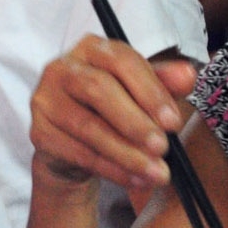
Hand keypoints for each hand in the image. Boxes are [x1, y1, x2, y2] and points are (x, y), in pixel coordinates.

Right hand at [29, 36, 195, 190]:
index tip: (173, 122)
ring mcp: (45, 100)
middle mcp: (61, 68)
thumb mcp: (142, 93)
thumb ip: (164, 82)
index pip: (121, 61)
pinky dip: (110, 168)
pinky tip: (134, 179)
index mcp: (91, 48)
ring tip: (155, 172)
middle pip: (98, 90)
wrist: (75, 143)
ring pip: (87, 126)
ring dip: (126, 153)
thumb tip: (188, 74)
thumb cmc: (112, 109)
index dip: (150, 91)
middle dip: (135, 122)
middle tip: (162, 148)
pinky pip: (77, 152)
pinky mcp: (39, 132)